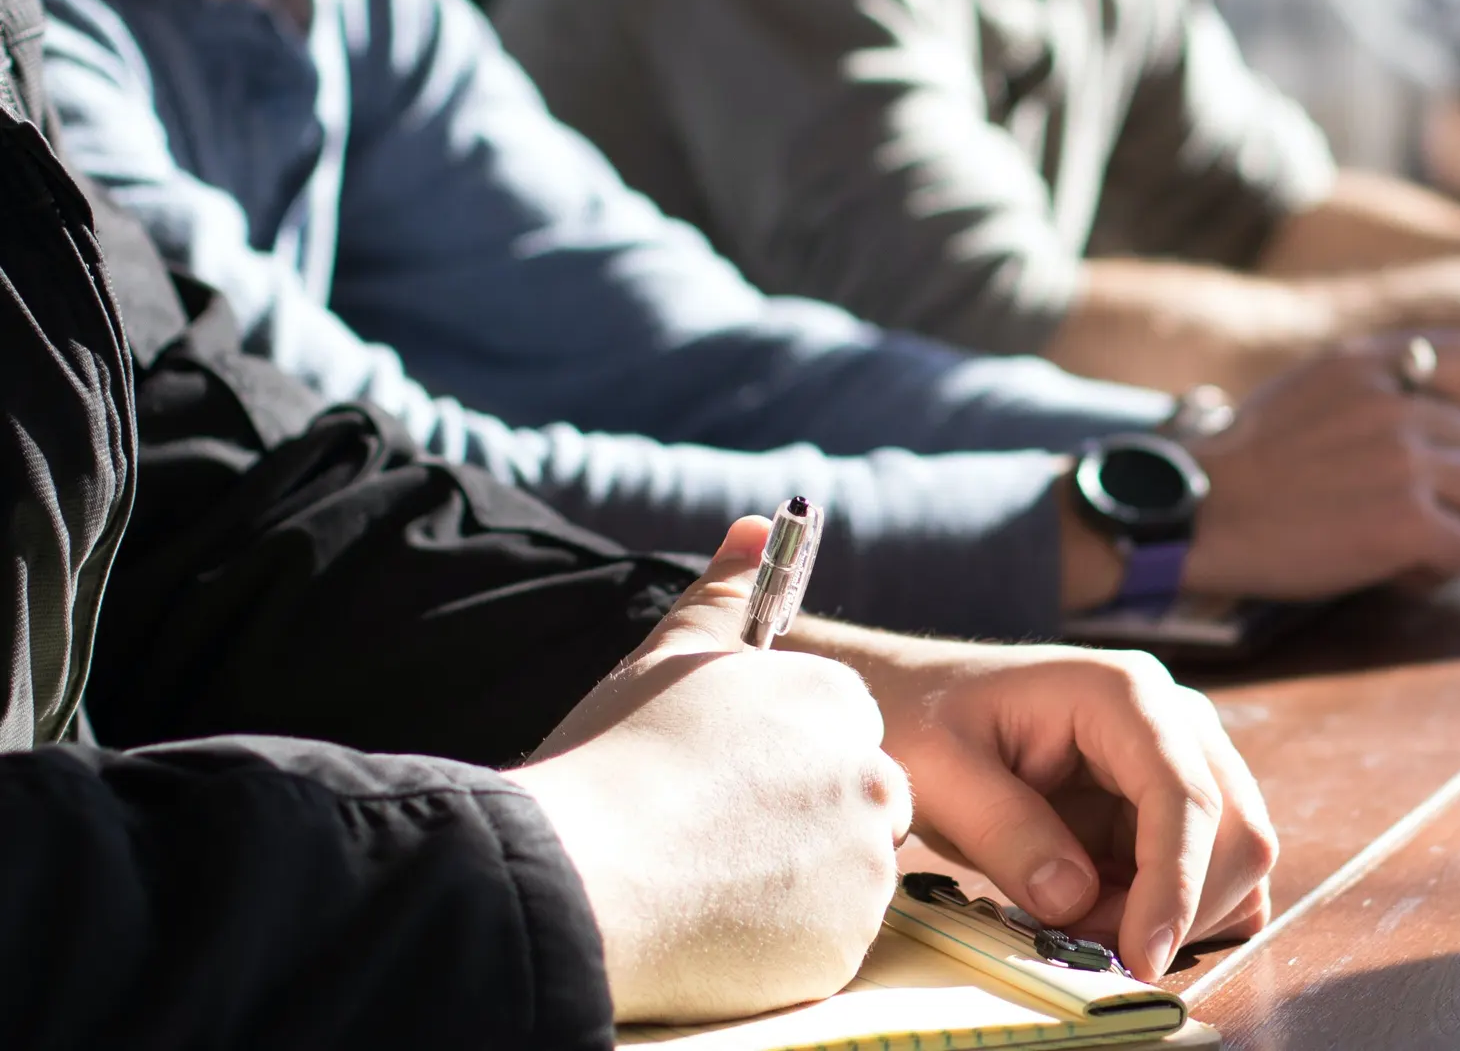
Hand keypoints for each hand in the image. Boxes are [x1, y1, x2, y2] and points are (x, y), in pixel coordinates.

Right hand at [511, 520, 912, 1024]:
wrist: (579, 876)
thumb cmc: (616, 759)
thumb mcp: (669, 656)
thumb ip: (726, 592)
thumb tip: (759, 525)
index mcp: (835, 703)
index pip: (841, 731)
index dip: (780, 760)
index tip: (727, 781)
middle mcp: (870, 778)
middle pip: (857, 802)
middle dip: (802, 819)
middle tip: (715, 835)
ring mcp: (864, 867)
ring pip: (844, 874)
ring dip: (794, 879)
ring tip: (704, 877)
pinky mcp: (844, 944)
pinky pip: (826, 941)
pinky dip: (784, 938)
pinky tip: (715, 923)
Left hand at [811, 629, 1277, 978]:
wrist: (914, 701)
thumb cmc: (922, 718)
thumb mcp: (939, 771)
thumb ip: (1006, 831)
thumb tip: (1075, 900)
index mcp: (1123, 693)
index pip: (1185, 794)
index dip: (1175, 883)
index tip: (1141, 956)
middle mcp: (1173, 720)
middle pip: (1236, 830)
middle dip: (1177, 908)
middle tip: (1086, 945)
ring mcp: (1178, 760)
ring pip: (1232, 859)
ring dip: (1172, 915)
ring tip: (1078, 923)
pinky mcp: (1166, 804)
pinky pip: (1207, 873)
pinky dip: (1171, 912)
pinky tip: (1103, 914)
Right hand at [1184, 331, 1459, 599]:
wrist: (1197, 514)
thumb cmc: (1246, 464)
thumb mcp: (1308, 386)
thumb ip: (1373, 385)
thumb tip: (1442, 414)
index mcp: (1369, 361)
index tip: (1430, 439)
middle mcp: (1397, 402)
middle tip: (1415, 511)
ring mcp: (1405, 461)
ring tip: (1407, 544)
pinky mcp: (1406, 521)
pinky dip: (1440, 568)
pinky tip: (1396, 570)